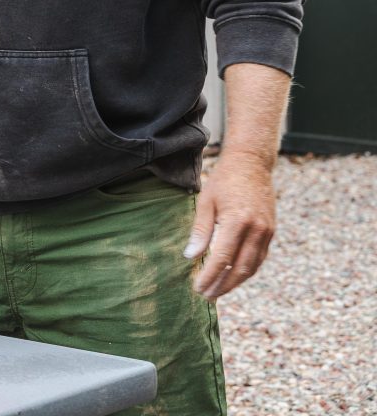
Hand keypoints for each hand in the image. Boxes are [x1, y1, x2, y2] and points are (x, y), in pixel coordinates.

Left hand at [185, 150, 275, 300]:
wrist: (252, 165)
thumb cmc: (224, 182)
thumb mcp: (205, 202)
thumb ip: (200, 231)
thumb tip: (190, 256)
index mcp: (237, 221)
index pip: (221, 257)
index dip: (209, 275)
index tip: (197, 287)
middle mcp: (256, 229)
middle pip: (240, 268)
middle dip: (223, 285)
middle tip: (207, 296)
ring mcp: (267, 232)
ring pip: (252, 266)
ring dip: (235, 282)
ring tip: (218, 291)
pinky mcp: (271, 232)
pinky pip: (259, 258)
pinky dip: (246, 270)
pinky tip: (233, 277)